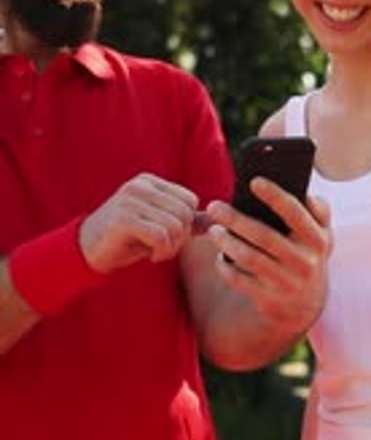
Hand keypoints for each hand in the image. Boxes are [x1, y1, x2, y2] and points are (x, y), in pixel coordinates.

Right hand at [79, 173, 198, 273]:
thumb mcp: (158, 226)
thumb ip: (185, 221)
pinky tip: (151, 256)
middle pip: (184, 213)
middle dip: (182, 238)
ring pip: (175, 225)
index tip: (171, 238)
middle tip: (166, 250)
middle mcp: (140, 186)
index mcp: (149, 182)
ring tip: (159, 253)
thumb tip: (215, 220)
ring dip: (172, 248)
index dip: (187, 224)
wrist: (86, 250)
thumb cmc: (126, 239)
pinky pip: (160, 236)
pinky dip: (162, 251)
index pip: (189, 200)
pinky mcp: (123, 219)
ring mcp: (130, 200)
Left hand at [206, 176, 330, 334]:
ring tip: (213, 229)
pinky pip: (240, 281)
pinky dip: (225, 267)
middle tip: (214, 206)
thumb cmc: (305, 251)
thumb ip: (315, 208)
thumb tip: (291, 182)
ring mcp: (288, 283)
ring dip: (227, 242)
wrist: (305, 303)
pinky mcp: (269, 300)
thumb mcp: (319, 232)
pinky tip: (219, 256)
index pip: (296, 213)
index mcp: (318, 238)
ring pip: (250, 259)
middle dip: (236, 219)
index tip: (254, 182)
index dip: (276, 196)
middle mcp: (305, 262)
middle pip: (265, 236)